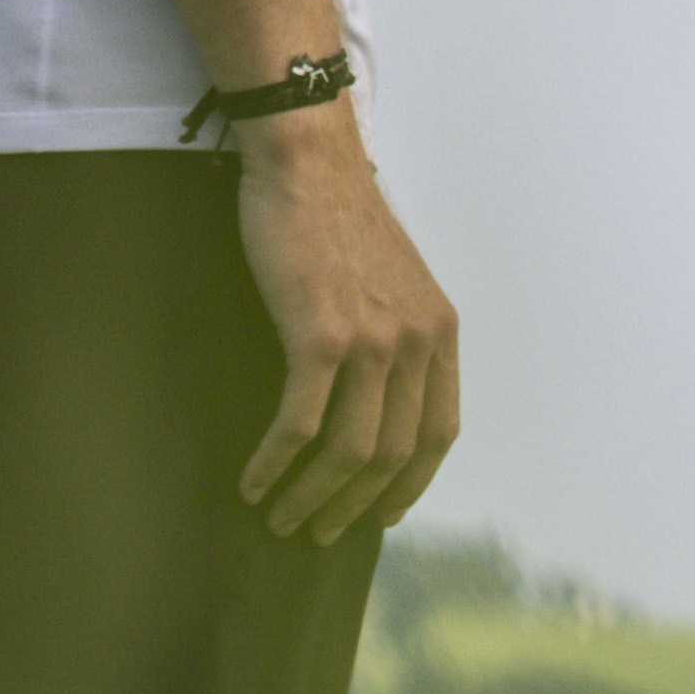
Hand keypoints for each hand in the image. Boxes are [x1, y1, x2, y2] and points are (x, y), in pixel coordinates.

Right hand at [221, 108, 457, 543]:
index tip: (384, 514)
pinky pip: (300, 424)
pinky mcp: (320, 337)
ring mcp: (373, 342)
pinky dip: (275, 463)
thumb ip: (396, 334)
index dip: (413, 483)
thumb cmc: (337, 216)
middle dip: (355, 506)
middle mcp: (417, 343)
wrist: (308, 162)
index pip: (440, 432)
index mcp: (440, 332)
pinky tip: (254, 482)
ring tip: (282, 520)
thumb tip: (374, 393)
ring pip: (350, 451)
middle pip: (396, 454)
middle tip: (318, 531)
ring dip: (314, 497)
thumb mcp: (393, 279)